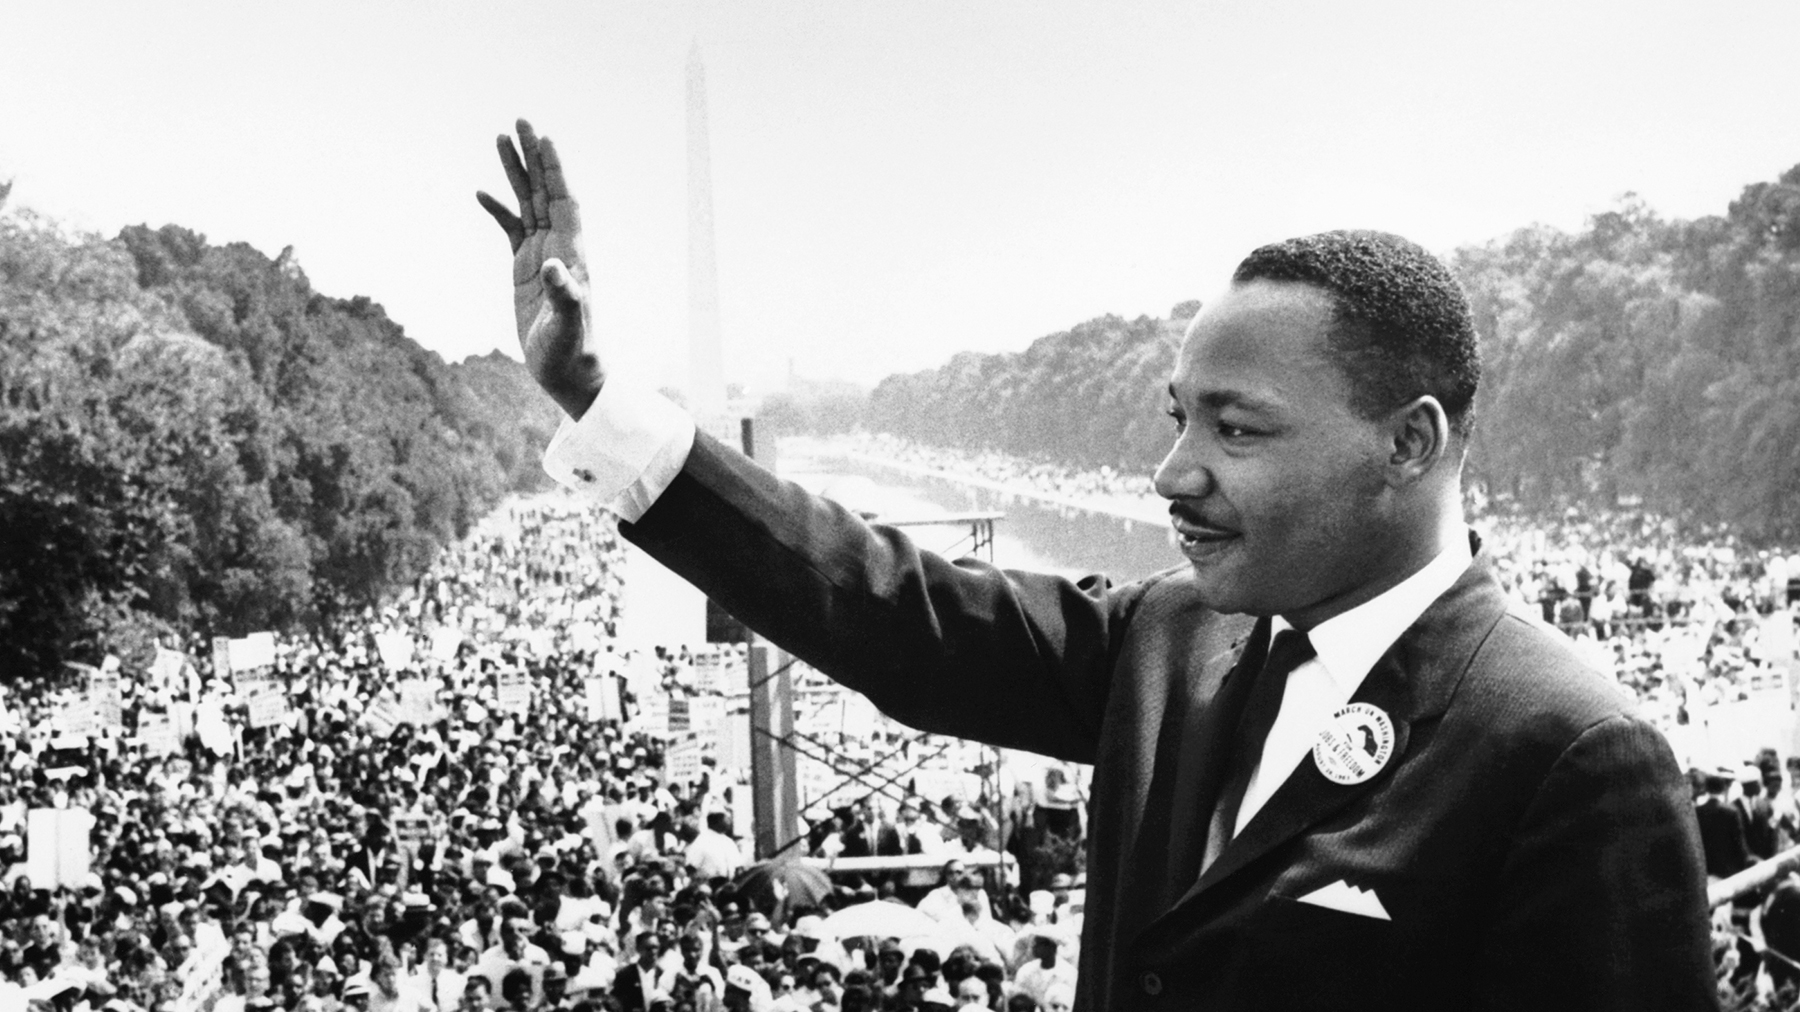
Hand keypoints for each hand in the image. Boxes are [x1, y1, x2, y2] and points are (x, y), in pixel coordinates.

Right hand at [476, 119, 603, 418]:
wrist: (569, 374)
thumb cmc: (573, 352)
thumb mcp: (568, 325)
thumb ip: (564, 296)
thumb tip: (554, 268)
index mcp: (572, 252)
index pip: (564, 200)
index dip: (555, 169)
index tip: (544, 138)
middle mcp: (560, 248)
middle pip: (545, 191)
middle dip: (533, 157)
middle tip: (519, 121)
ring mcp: (541, 256)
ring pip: (528, 204)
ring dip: (515, 173)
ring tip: (500, 139)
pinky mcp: (525, 270)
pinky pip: (511, 230)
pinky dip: (498, 210)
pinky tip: (481, 193)